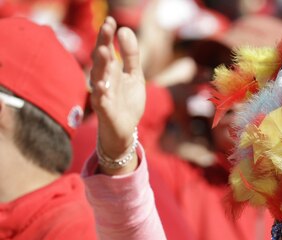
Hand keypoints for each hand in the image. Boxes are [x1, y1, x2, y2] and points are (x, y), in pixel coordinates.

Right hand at [90, 17, 145, 174]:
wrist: (125, 130)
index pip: (107, 48)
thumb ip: (131, 55)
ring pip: (98, 77)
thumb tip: (125, 29)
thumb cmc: (127, 102)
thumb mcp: (134, 76)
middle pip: (101, 59)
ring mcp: (102, 94)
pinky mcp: (104, 109)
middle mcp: (103, 79)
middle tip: (107, 27)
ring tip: (103, 50)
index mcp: (110, 70)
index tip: (111, 20)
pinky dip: (100, 92)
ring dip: (100, 64)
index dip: (108, 35)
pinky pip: (100, 100)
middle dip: (103, 43)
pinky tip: (100, 84)